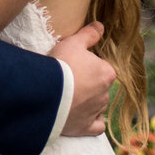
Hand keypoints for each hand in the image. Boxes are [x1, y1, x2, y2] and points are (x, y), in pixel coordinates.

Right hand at [52, 22, 115, 137]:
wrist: (47, 93)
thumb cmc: (62, 65)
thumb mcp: (73, 42)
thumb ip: (89, 34)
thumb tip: (101, 26)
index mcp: (107, 73)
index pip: (102, 68)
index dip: (88, 65)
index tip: (75, 64)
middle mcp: (105, 94)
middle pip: (100, 87)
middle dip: (88, 84)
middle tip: (69, 79)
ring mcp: (96, 112)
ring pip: (98, 105)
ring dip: (88, 101)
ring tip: (70, 96)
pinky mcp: (86, 127)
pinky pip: (97, 127)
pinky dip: (92, 122)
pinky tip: (83, 117)